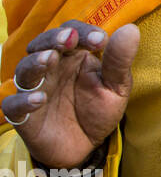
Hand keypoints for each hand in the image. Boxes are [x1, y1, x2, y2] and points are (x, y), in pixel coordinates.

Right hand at [1, 20, 139, 169]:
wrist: (86, 147)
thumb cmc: (98, 110)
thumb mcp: (116, 87)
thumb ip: (119, 61)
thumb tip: (131, 29)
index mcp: (74, 57)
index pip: (71, 33)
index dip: (83, 32)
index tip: (101, 40)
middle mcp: (51, 69)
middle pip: (43, 44)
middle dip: (54, 39)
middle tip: (68, 38)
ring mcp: (35, 90)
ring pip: (25, 70)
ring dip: (35, 62)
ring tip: (49, 59)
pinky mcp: (24, 116)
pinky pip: (13, 105)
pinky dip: (23, 100)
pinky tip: (39, 99)